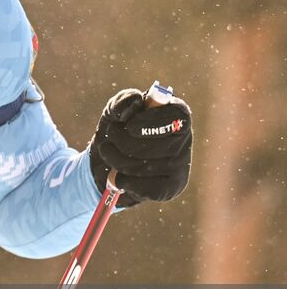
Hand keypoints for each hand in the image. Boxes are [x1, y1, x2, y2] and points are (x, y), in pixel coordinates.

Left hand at [88, 87, 191, 204]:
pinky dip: (123, 181)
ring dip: (116, 159)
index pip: (178, 116)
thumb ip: (123, 100)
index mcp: (175, 116)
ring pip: (145, 166)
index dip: (153, 121)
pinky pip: (146, 188)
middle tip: (111, 136)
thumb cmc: (116, 131)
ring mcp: (180, 166)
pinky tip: (119, 176)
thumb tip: (136, 101)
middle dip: (122, 141)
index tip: (129, 125)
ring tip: (108, 152)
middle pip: (156, 145)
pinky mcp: (172, 187)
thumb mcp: (114, 112)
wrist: (104, 163)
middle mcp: (183, 141)